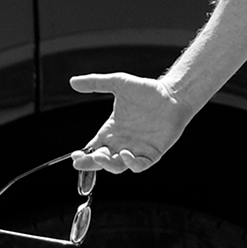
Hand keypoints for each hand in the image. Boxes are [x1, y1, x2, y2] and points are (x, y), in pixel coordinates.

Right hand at [68, 72, 194, 173]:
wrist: (174, 94)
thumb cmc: (147, 90)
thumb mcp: (118, 83)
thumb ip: (96, 83)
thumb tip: (72, 81)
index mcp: (111, 131)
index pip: (92, 148)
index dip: (82, 156)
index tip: (74, 156)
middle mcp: (122, 143)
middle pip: (102, 161)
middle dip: (91, 163)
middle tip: (84, 160)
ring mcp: (137, 149)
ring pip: (118, 166)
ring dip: (108, 165)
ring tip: (101, 156)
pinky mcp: (153, 152)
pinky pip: (140, 165)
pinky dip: (131, 164)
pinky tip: (126, 154)